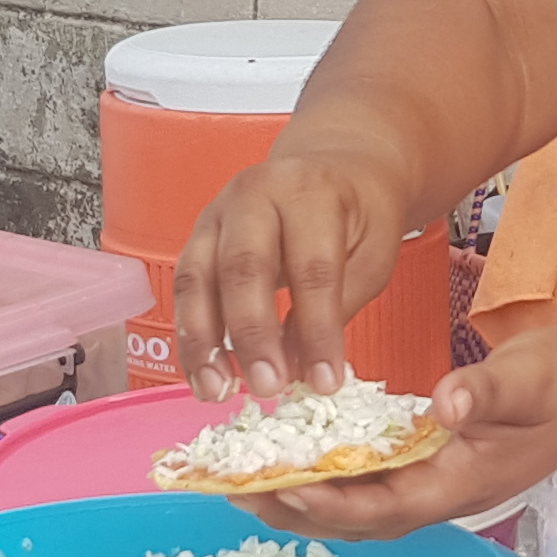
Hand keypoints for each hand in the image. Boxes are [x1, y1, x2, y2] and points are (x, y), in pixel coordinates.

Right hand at [175, 142, 420, 403]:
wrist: (336, 165)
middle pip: (244, 268)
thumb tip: (304, 371)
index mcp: (310, 191)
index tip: (325, 381)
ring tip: (217, 391)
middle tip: (266, 387)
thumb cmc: (358, 212)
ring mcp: (218, 213)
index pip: (312, 267)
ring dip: (203, 342)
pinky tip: (204, 374)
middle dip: (252, 335)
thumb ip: (336, 309)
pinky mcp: (198, 236)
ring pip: (198, 279)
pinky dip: (191, 336)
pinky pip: (185, 288)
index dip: (317, 329)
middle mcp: (255, 195)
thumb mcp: (371, 255)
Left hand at [244, 332, 556, 541]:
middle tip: (235, 490)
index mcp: (464, 481)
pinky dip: (325, 485)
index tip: (286, 488)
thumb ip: (488, 391)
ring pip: (358, 511)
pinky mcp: (426, 473)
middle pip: (360, 520)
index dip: (335, 502)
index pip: (388, 504)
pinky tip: (289, 467)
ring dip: (301, 503)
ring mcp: (434, 489)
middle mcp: (442, 497)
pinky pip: (367, 490)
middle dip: (297, 510)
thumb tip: (445, 404)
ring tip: (243, 486)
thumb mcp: (532, 376)